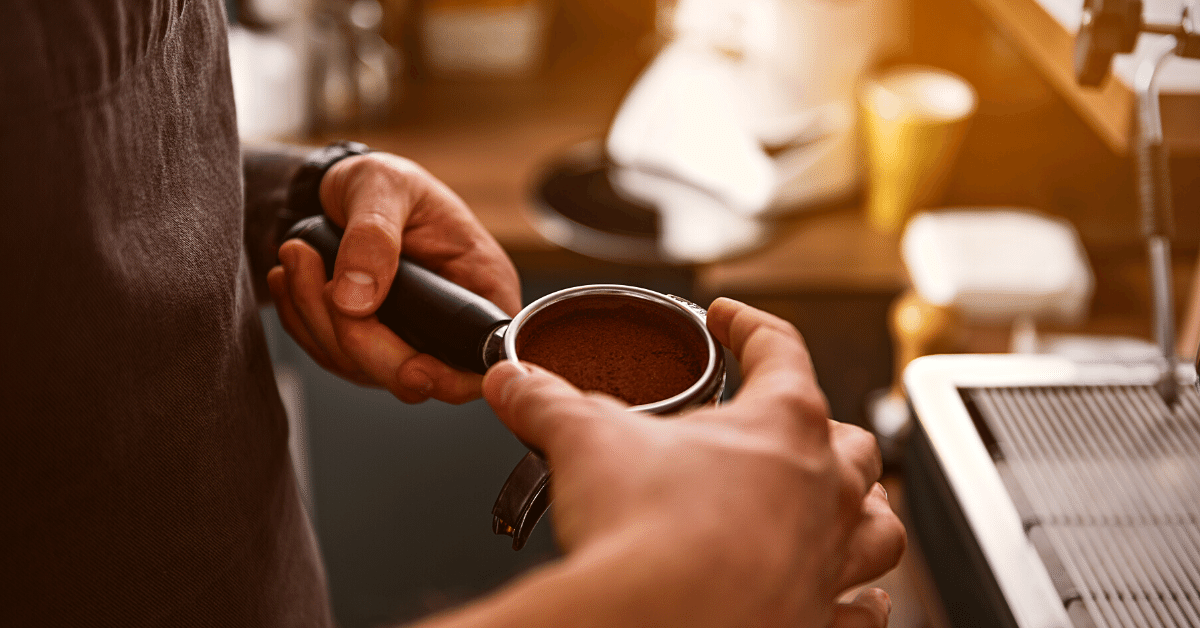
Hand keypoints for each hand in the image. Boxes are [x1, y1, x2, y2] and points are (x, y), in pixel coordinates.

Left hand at [268, 153, 520, 403]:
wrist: (344, 186)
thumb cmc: (383, 180)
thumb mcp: (383, 186)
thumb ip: (374, 237)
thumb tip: (356, 299)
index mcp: (481, 286)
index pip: (483, 360)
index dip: (452, 378)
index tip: (412, 368)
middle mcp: (450, 323)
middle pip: (418, 378)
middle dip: (360, 340)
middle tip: (323, 282)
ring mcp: (410, 339)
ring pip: (365, 370)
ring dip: (319, 321)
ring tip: (296, 254)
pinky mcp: (371, 343)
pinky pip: (333, 357)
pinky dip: (304, 322)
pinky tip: (292, 278)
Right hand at [481, 297, 904, 626]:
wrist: (654, 621)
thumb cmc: (641, 529)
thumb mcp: (584, 441)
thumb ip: (547, 402)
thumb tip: (512, 380)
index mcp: (782, 423)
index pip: (779, 348)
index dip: (750, 325)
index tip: (729, 319)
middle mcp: (824, 487)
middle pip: (850, 441)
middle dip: (821, 429)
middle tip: (781, 429)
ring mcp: (830, 557)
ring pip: (879, 523)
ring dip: (864, 511)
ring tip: (842, 505)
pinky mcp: (821, 619)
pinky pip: (865, 609)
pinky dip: (862, 599)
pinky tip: (854, 596)